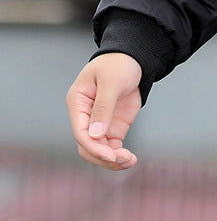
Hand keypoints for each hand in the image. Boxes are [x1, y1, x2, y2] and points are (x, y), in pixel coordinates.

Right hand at [65, 52, 142, 169]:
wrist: (134, 59)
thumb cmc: (119, 64)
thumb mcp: (112, 81)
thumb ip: (104, 107)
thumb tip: (95, 135)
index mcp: (78, 102)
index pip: (80, 131)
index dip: (93, 146)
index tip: (111, 155)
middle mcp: (85, 116)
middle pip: (87, 146)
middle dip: (103, 157)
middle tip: (124, 159)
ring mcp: (99, 123)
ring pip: (98, 151)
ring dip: (112, 160)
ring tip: (130, 161)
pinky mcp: (113, 127)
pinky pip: (111, 147)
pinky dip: (119, 156)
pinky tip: (131, 160)